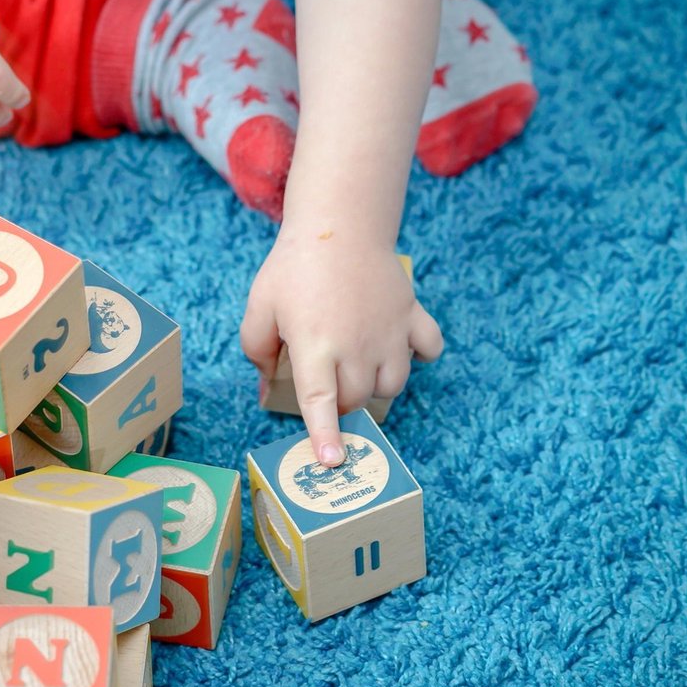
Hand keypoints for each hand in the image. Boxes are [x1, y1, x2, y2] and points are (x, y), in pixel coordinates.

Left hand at [240, 225, 443, 466]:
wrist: (338, 224)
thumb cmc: (293, 267)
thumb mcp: (259, 307)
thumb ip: (257, 351)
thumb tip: (268, 387)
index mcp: (316, 344)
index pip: (320, 401)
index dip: (325, 434)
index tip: (332, 462)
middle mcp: (357, 345)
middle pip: (356, 399)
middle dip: (339, 402)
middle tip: (325, 378)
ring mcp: (390, 332)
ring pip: (391, 385)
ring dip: (373, 386)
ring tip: (355, 365)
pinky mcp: (412, 315)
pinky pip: (428, 350)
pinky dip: (418, 356)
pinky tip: (397, 347)